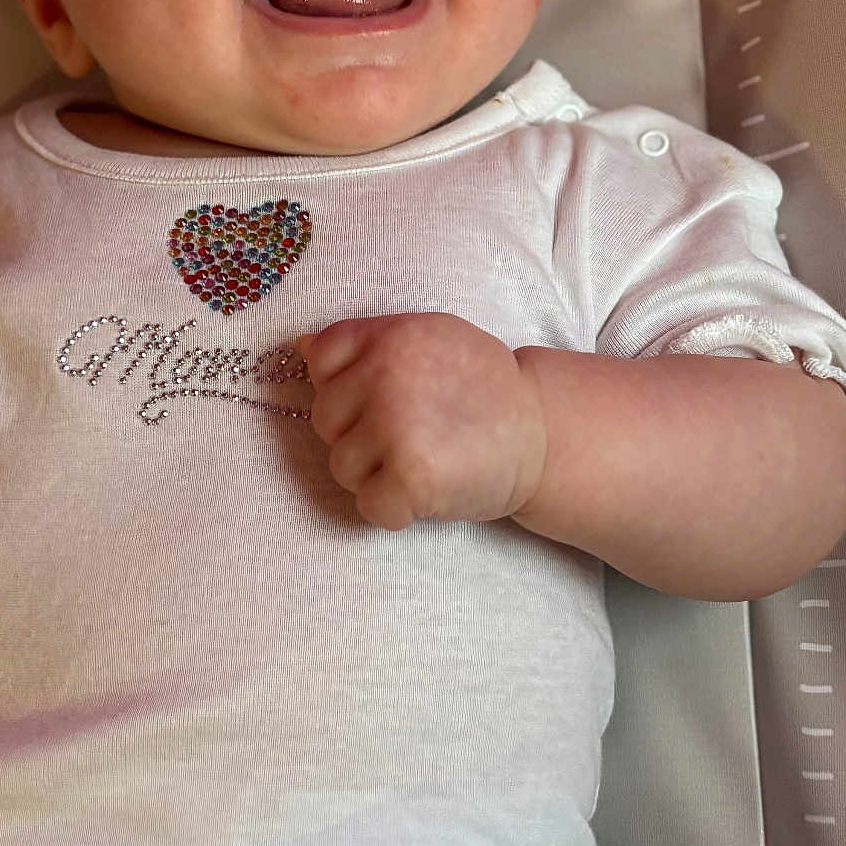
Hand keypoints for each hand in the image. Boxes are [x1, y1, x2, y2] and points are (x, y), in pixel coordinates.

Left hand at [297, 313, 547, 530]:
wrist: (546, 435)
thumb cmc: (482, 389)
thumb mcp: (429, 340)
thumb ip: (368, 344)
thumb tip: (299, 347)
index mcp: (389, 335)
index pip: (321, 358)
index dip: (345, 387)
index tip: (382, 398)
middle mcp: (387, 373)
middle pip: (326, 419)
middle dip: (359, 435)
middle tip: (413, 435)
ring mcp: (397, 425)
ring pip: (341, 466)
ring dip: (375, 475)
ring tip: (423, 460)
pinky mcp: (411, 476)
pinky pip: (369, 506)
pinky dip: (394, 510)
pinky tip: (427, 491)